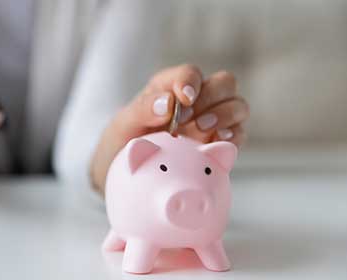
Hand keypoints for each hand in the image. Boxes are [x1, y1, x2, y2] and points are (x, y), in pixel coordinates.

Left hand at [90, 64, 248, 194]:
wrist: (126, 172)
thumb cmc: (123, 142)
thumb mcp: (123, 124)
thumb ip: (142, 109)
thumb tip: (168, 103)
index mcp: (170, 87)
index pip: (190, 73)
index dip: (190, 81)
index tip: (184, 98)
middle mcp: (197, 100)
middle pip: (225, 83)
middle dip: (212, 97)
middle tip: (189, 119)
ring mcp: (211, 121)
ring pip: (238, 105)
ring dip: (225, 115)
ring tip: (201, 130)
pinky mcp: (218, 144)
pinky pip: (239, 135)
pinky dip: (234, 137)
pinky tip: (218, 143)